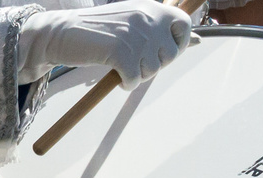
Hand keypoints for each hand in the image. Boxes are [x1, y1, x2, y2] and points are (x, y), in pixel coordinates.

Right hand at [17, 0, 193, 85]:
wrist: (62, 32)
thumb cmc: (98, 30)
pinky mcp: (121, 53)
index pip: (183, 25)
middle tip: (134, 62)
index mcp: (152, 7)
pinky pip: (134, 80)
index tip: (161, 51)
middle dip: (154, 65)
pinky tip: (116, 76)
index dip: (178, 43)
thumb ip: (161, 29)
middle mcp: (146, 18)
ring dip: (138, 75)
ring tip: (122, 66)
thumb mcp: (133, 20)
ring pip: (152, 70)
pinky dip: (126, 84)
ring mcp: (134, 35)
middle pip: (170, 55)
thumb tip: (199, 41)